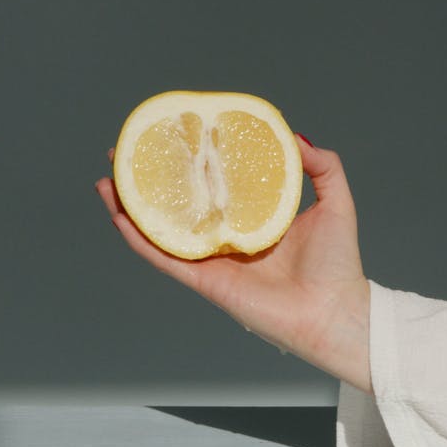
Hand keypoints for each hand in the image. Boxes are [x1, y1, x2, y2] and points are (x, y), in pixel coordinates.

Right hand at [94, 134, 371, 394]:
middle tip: (125, 154)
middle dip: (147, 181)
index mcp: (251, 219)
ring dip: (131, 209)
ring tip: (108, 182)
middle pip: (177, 205)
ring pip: (160, 231)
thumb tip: (295, 134)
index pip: (212, 186)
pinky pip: (165, 258)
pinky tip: (121, 218)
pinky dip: (141, 241)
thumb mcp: (335, 201)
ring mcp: (212, 261)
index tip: (172, 137)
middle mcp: (226, 238)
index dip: (190, 163)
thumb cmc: (338, 264)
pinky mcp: (206, 282)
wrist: (335, 312)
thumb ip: (323, 166)